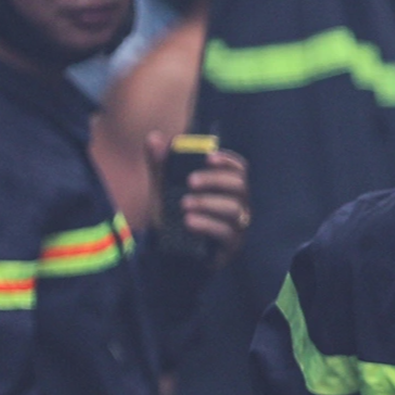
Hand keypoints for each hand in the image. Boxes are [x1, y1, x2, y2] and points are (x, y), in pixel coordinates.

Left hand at [147, 133, 250, 266]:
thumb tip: (154, 137)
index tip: (208, 157)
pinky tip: (188, 221)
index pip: (239, 170)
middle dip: (215, 180)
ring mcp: (237, 227)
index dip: (228, 161)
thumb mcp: (163, 191)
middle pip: (240, 186)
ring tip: (183, 205)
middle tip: (190, 181)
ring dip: (208, 203)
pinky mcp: (230, 247)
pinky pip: (227, 232)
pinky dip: (207, 224)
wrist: (167, 257)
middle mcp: (237, 206)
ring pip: (235, 209)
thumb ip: (160, 166)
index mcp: (226, 190)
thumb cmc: (172, 220)